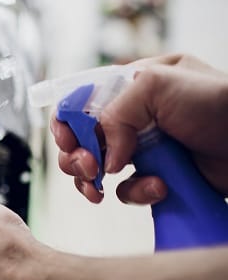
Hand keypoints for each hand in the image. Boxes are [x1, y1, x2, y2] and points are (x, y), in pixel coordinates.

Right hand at [51, 54, 227, 203]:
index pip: (80, 102)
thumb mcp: (158, 85)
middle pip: (80, 140)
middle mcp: (133, 117)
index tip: (69, 142)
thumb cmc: (218, 103)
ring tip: (101, 190)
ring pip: (96, 170)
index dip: (66, 123)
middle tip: (88, 169)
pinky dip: (136, 193)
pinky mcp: (156, 176)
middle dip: (75, 157)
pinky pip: (127, 191)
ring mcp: (144, 149)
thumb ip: (115, 112)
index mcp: (130, 86)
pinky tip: (159, 188)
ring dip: (93, 182)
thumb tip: (104, 159)